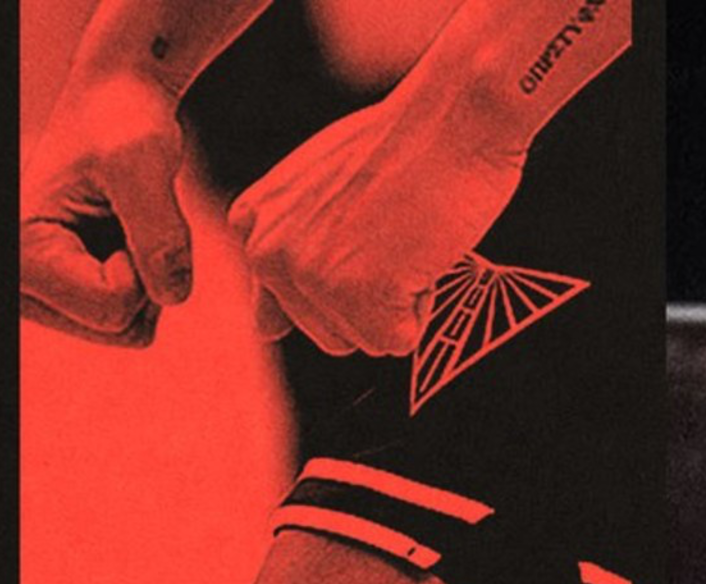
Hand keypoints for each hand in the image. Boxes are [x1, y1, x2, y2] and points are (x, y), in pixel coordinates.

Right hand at [17, 66, 193, 344]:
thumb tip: (172, 294)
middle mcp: (21, 287)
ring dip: (148, 277)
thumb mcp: (142, 160)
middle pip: (120, 328)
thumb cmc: (120, 118)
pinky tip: (123, 236)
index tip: (125, 210)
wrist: (112, 104)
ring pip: (130, 329)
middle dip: (146, 275)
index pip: (113, 309)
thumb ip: (159, 229)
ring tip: (124, 223)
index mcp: (20, 254)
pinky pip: (134, 321)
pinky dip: (146, 280)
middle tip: (128, 215)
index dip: (143, 263)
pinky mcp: (66, 300)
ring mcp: (43, 298)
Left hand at [230, 88, 529, 356]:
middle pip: (329, 333)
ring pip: (364, 339)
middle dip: (371, 296)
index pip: (288, 309)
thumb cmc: (401, 147)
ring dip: (397, 299)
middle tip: (389, 228)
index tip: (360, 229)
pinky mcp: (355, 293)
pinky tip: (420, 247)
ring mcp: (309, 274)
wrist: (452, 120)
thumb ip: (288, 253)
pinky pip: (397, 341)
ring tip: (403, 234)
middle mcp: (267, 252)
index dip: (343, 278)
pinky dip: (422, 304)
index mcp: (253, 225)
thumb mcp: (319, 191)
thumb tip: (263, 331)